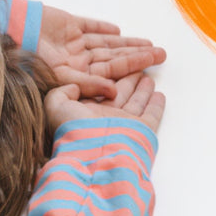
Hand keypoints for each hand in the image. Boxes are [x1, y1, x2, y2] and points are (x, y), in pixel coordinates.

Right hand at [37, 7, 165, 99]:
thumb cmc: (30, 58)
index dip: (132, 68)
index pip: (110, 71)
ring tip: (148, 44)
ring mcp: (71, 42)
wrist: (10, 31)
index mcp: (74, 74)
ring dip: (125, 43)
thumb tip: (115, 92)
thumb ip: (89, 83)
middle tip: (161, 54)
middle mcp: (75, 60)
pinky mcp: (66, 25)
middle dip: (136, 56)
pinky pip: (88, 27)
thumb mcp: (61, 77)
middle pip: (112, 58)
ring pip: (105, 43)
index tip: (153, 65)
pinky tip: (116, 29)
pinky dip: (101, 28)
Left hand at [45, 72, 165, 133]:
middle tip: (137, 63)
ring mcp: (123, 124)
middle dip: (128, 77)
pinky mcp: (141, 130)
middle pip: (119, 91)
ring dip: (142, 88)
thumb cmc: (73, 130)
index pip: (97, 87)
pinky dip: (155, 105)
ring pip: (135, 101)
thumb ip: (62, 91)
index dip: (106, 75)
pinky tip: (159, 94)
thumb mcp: (55, 105)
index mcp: (85, 110)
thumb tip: (74, 87)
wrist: (94, 154)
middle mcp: (104, 116)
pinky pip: (151, 115)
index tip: (113, 60)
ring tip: (149, 74)